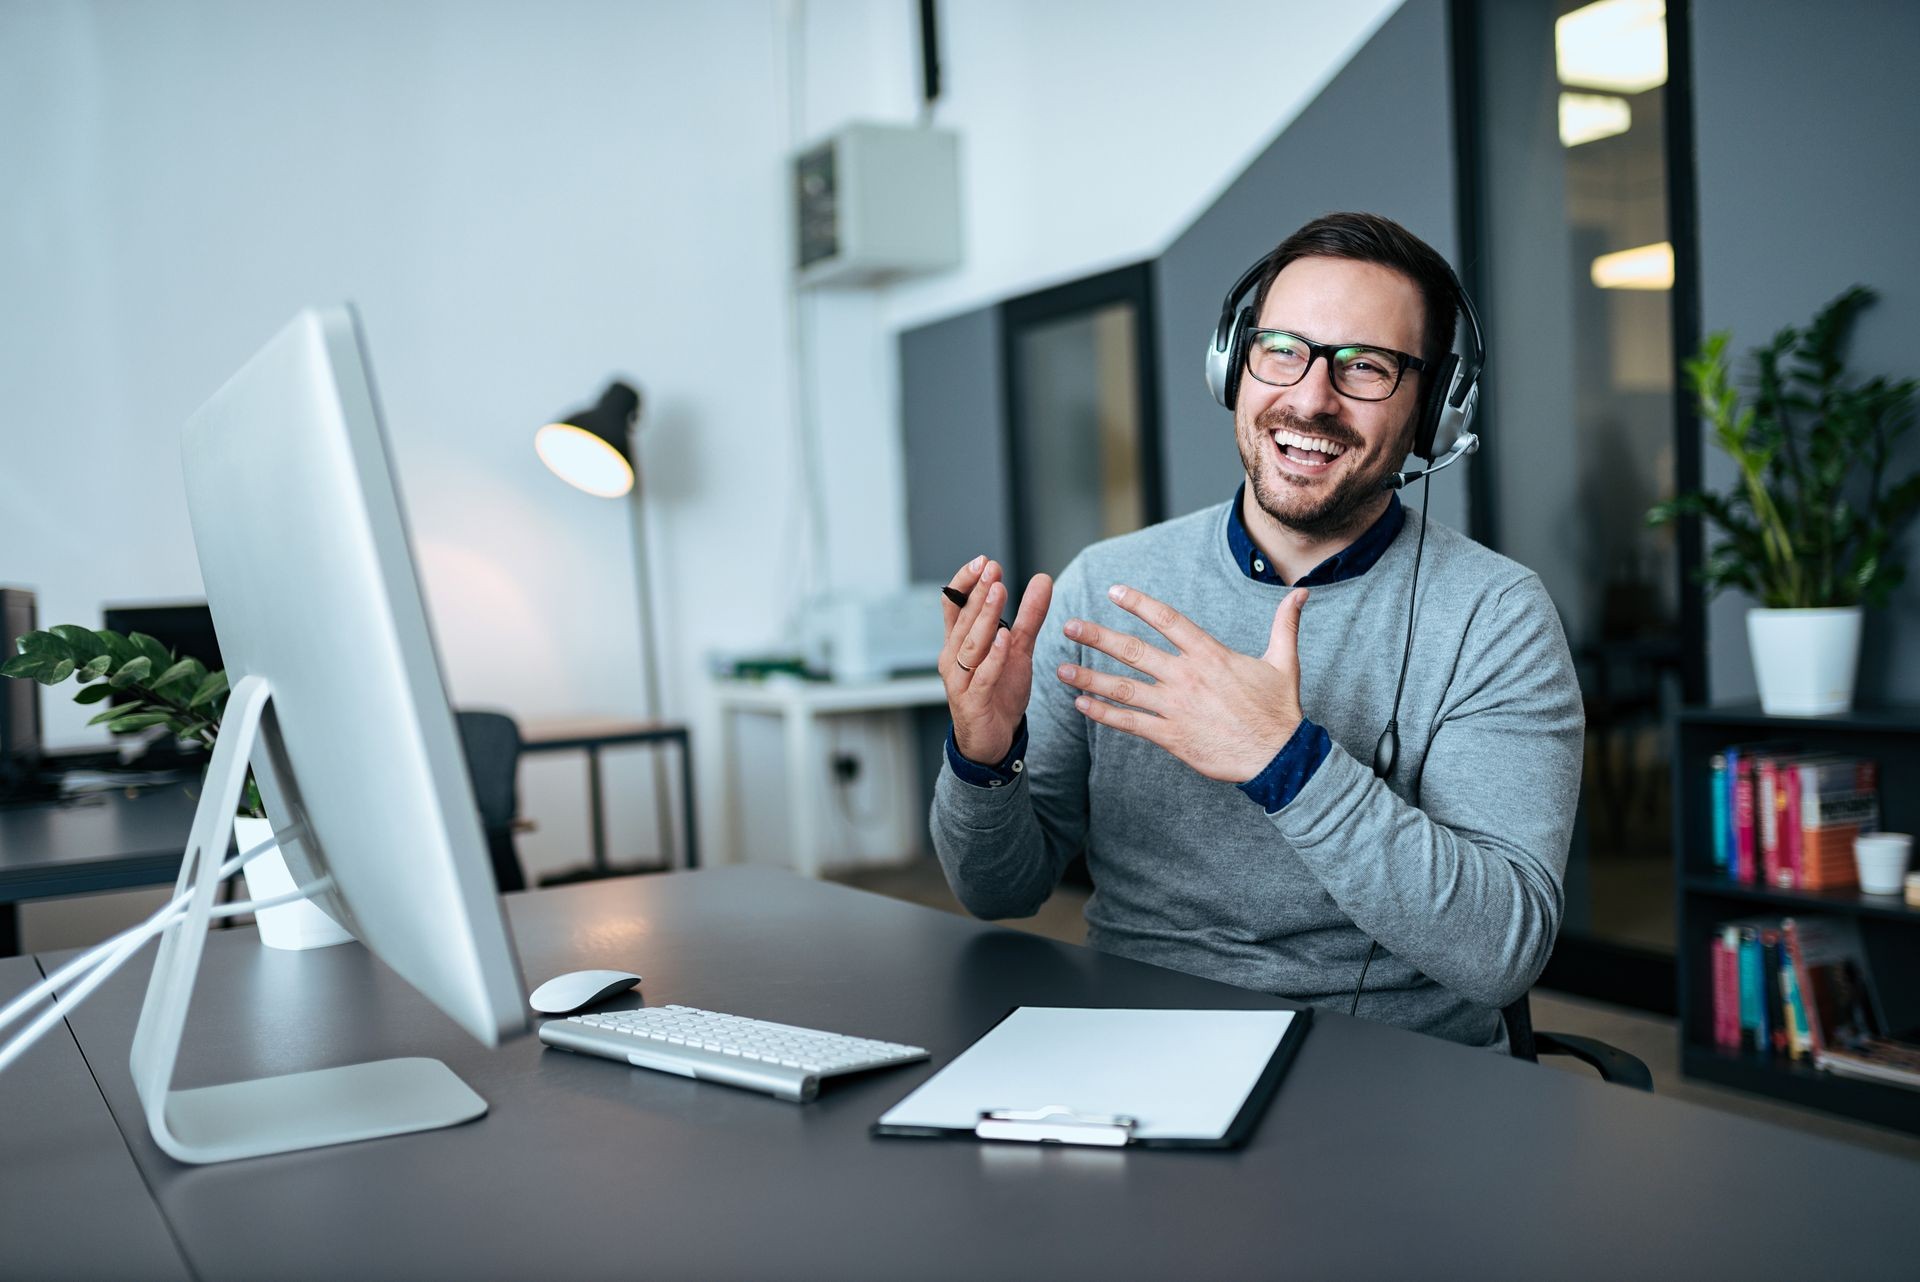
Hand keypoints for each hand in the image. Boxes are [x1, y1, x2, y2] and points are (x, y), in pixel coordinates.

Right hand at [940, 555, 1053, 765]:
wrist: (993, 739)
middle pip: (963, 619)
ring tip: (998, 591)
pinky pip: (982, 676)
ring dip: (985, 617)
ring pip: (970, 644)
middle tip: (992, 568)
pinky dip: (993, 657)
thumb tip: (1042, 578)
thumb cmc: (999, 691)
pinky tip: (1004, 639)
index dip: (965, 582)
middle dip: (977, 592)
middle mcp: (953, 658)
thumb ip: (1029, 615)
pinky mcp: (972, 702)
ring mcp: (960, 681)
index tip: (984, 561)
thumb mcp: (1018, 648)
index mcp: (959, 641)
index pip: (953, 604)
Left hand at [1056, 584, 1307, 782]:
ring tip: (1061, 670)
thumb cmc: (1280, 710)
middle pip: (1134, 652)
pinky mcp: (1172, 737)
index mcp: (1210, 655)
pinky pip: (1131, 724)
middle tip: (1070, 626)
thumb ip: (1284, 624)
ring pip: (1124, 690)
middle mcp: (1187, 678)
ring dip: (1089, 679)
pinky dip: (1104, 714)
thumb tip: (1300, 592)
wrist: (1279, 757)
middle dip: (1098, 638)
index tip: (1114, 591)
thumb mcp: (1284, 661)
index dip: (1139, 603)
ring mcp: (1176, 708)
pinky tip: (1082, 705)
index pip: (1168, 620)